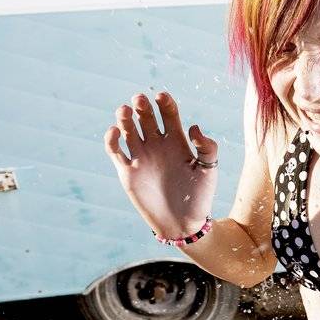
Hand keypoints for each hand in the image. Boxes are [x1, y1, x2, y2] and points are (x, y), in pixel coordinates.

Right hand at [105, 91, 217, 240]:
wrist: (182, 224)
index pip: (168, 113)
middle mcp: (157, 145)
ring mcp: (141, 157)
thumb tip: (193, 127)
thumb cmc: (199, 197)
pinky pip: (115, 150)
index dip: (164, 102)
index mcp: (177, 141)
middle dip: (142, 106)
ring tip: (125, 111)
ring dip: (125, 117)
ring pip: (128, 129)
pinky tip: (115, 132)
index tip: (161, 96)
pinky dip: (111, 139)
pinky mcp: (127, 171)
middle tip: (140, 100)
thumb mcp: (208, 171)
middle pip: (146, 117)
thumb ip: (207, 147)